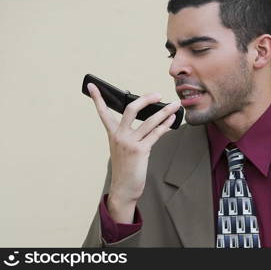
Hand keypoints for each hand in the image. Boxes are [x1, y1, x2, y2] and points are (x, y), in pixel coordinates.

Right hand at [87, 82, 179, 222]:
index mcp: (113, 134)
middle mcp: (119, 136)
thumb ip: (133, 134)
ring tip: (175, 105)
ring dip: (165, 112)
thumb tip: (152, 120)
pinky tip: (172, 120)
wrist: (124, 188)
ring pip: (149, 121)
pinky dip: (166, 125)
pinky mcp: (140, 150)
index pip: (103, 112)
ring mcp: (129, 143)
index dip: (97, 98)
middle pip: (131, 109)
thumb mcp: (124, 148)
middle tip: (157, 94)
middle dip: (145, 99)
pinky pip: (156, 133)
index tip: (91, 85)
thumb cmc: (126, 168)